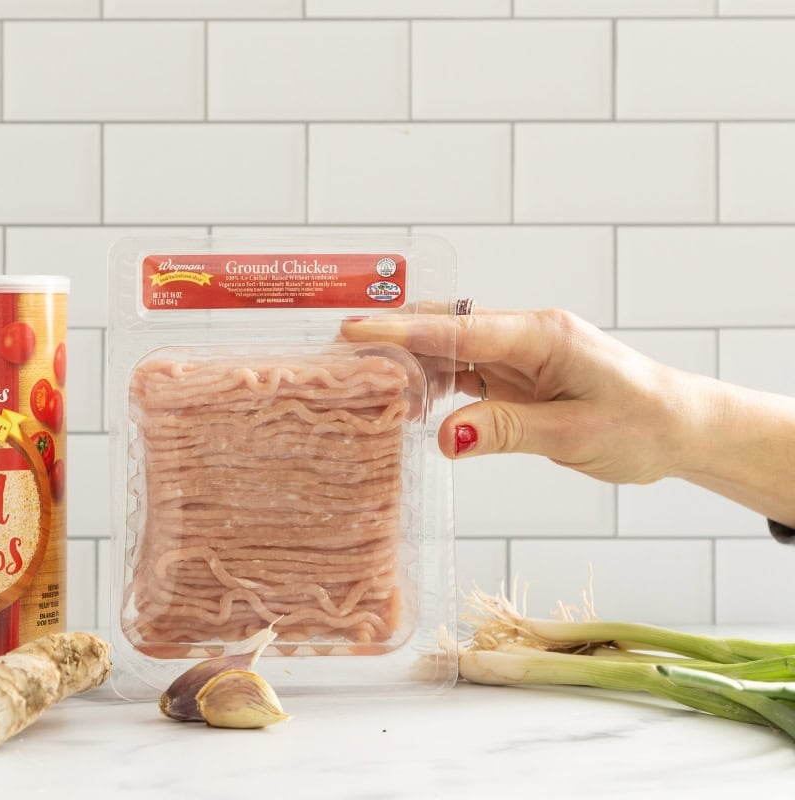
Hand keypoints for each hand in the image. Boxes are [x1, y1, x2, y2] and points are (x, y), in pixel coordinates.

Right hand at [342, 308, 701, 484]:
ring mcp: (520, 352)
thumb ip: (505, 431)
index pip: (459, 331)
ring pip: (449, 349)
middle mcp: (526, 335)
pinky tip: (407, 402)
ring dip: (408, 363)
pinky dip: (432, 383)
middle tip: (339, 355)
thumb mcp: (574, 435)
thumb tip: (444, 437)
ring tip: (362, 381)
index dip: (403, 332)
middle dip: (392, 338)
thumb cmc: (641, 426)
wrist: (681, 427)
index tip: (355, 330)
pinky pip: (464, 370)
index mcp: (543, 336)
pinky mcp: (518, 373)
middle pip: (445, 330)